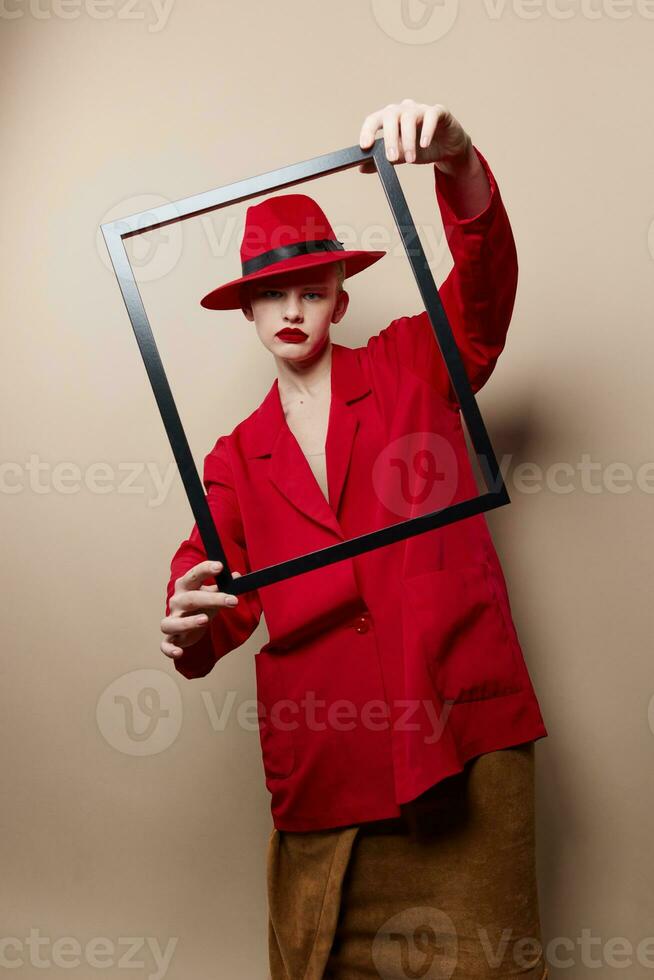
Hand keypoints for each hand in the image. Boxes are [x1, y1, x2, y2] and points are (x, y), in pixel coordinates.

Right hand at [160, 560, 241, 659]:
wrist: (187, 622)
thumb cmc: (199, 605)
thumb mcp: (212, 593)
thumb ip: (224, 586)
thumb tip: (238, 576)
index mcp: (185, 586)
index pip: (194, 575)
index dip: (205, 569)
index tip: (220, 566)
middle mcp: (176, 602)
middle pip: (190, 599)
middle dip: (212, 599)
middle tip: (232, 600)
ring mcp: (172, 620)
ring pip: (172, 622)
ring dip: (187, 622)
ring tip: (205, 620)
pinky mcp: (170, 639)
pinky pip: (166, 645)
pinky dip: (170, 649)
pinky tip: (180, 653)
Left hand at [358, 99, 473, 175]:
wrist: (447, 149)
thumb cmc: (421, 149)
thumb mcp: (400, 156)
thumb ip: (383, 160)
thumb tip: (362, 168)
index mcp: (390, 118)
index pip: (374, 119)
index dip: (368, 131)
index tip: (365, 146)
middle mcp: (403, 109)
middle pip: (391, 116)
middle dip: (390, 138)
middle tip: (391, 159)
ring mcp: (421, 109)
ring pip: (409, 117)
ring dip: (408, 140)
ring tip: (411, 160)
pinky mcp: (438, 112)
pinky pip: (431, 116)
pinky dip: (427, 130)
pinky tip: (425, 144)